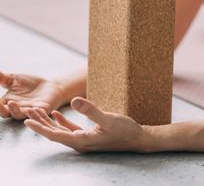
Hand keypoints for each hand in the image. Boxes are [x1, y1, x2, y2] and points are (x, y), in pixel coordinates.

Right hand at [0, 71, 64, 119]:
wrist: (50, 85)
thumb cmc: (30, 83)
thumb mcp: (15, 79)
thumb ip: (3, 78)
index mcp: (8, 102)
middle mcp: (16, 109)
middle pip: (6, 113)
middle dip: (1, 109)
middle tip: (0, 104)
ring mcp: (28, 111)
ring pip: (19, 114)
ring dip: (15, 110)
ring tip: (11, 103)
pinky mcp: (41, 110)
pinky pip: (36, 114)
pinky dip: (34, 112)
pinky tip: (32, 107)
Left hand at [24, 97, 151, 153]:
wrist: (137, 139)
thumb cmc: (125, 130)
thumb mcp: (108, 119)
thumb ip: (91, 110)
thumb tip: (75, 100)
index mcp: (82, 141)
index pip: (55, 135)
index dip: (41, 128)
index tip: (27, 121)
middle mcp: (80, 142)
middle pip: (54, 133)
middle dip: (40, 123)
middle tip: (26, 111)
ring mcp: (84, 139)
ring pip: (60, 131)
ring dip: (48, 122)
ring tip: (36, 112)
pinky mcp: (89, 135)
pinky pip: (70, 129)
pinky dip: (61, 122)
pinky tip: (55, 114)